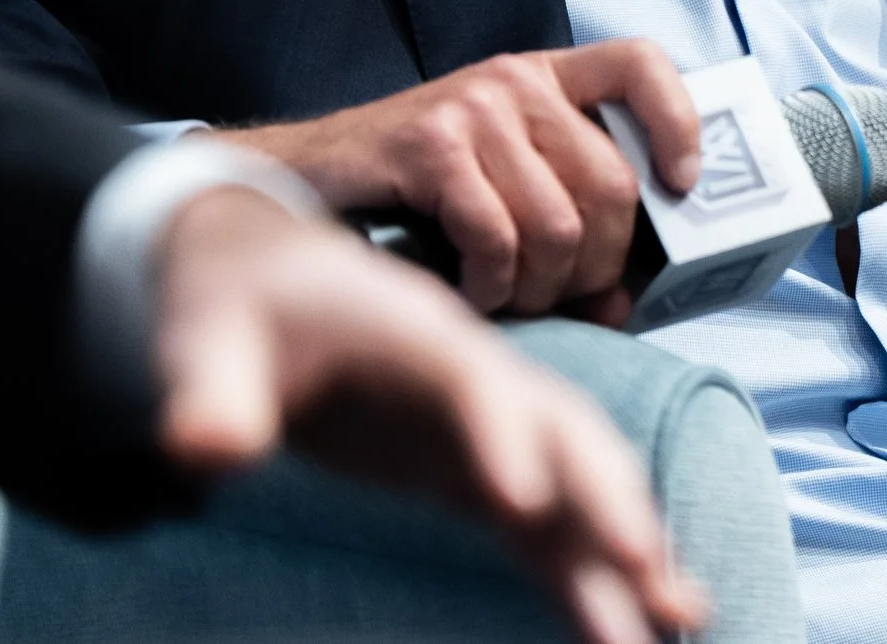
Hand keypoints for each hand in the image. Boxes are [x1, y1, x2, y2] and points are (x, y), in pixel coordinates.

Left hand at [151, 185, 706, 643]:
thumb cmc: (239, 306)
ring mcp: (488, 428)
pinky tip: (637, 625)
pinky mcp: (481, 472)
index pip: (471, 382)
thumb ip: (210, 390)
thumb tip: (203, 448)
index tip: (519, 500)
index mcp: (414, 335)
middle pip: (563, 427)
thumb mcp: (207, 337)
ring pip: (579, 481)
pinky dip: (598, 568)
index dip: (501, 433)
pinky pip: (554, 524)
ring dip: (627, 543)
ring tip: (683, 620)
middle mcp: (474, 378)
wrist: (267, 278)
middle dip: (607, 496)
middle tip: (645, 570)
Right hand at [213, 39, 700, 320]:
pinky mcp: (430, 145)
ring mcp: (473, 107)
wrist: (296, 182)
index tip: (680, 188)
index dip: (678, 123)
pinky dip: (488, 289)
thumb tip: (624, 305)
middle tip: (556, 297)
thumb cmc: (411, 199)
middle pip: (612, 187)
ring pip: (559, 227)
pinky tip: (465, 293)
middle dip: (597, 267)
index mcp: (544, 79)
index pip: (641, 64)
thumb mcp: (500, 187)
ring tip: (502, 297)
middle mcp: (514, 81)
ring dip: (536, 290)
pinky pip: (498, 239)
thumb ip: (567, 224)